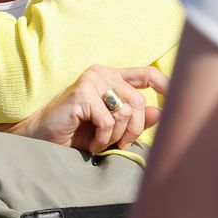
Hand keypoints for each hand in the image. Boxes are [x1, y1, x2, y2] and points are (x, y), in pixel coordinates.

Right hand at [4, 64, 167, 152]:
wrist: (42, 138)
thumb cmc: (76, 132)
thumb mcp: (111, 127)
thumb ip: (134, 118)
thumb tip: (160, 111)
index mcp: (111, 77)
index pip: (147, 73)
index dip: (165, 84)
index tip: (175, 98)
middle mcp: (102, 73)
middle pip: (138, 101)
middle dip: (134, 129)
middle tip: (121, 144)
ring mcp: (91, 80)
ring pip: (125, 112)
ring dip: (116, 136)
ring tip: (101, 142)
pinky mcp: (82, 93)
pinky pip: (107, 121)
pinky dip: (102, 138)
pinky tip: (92, 143)